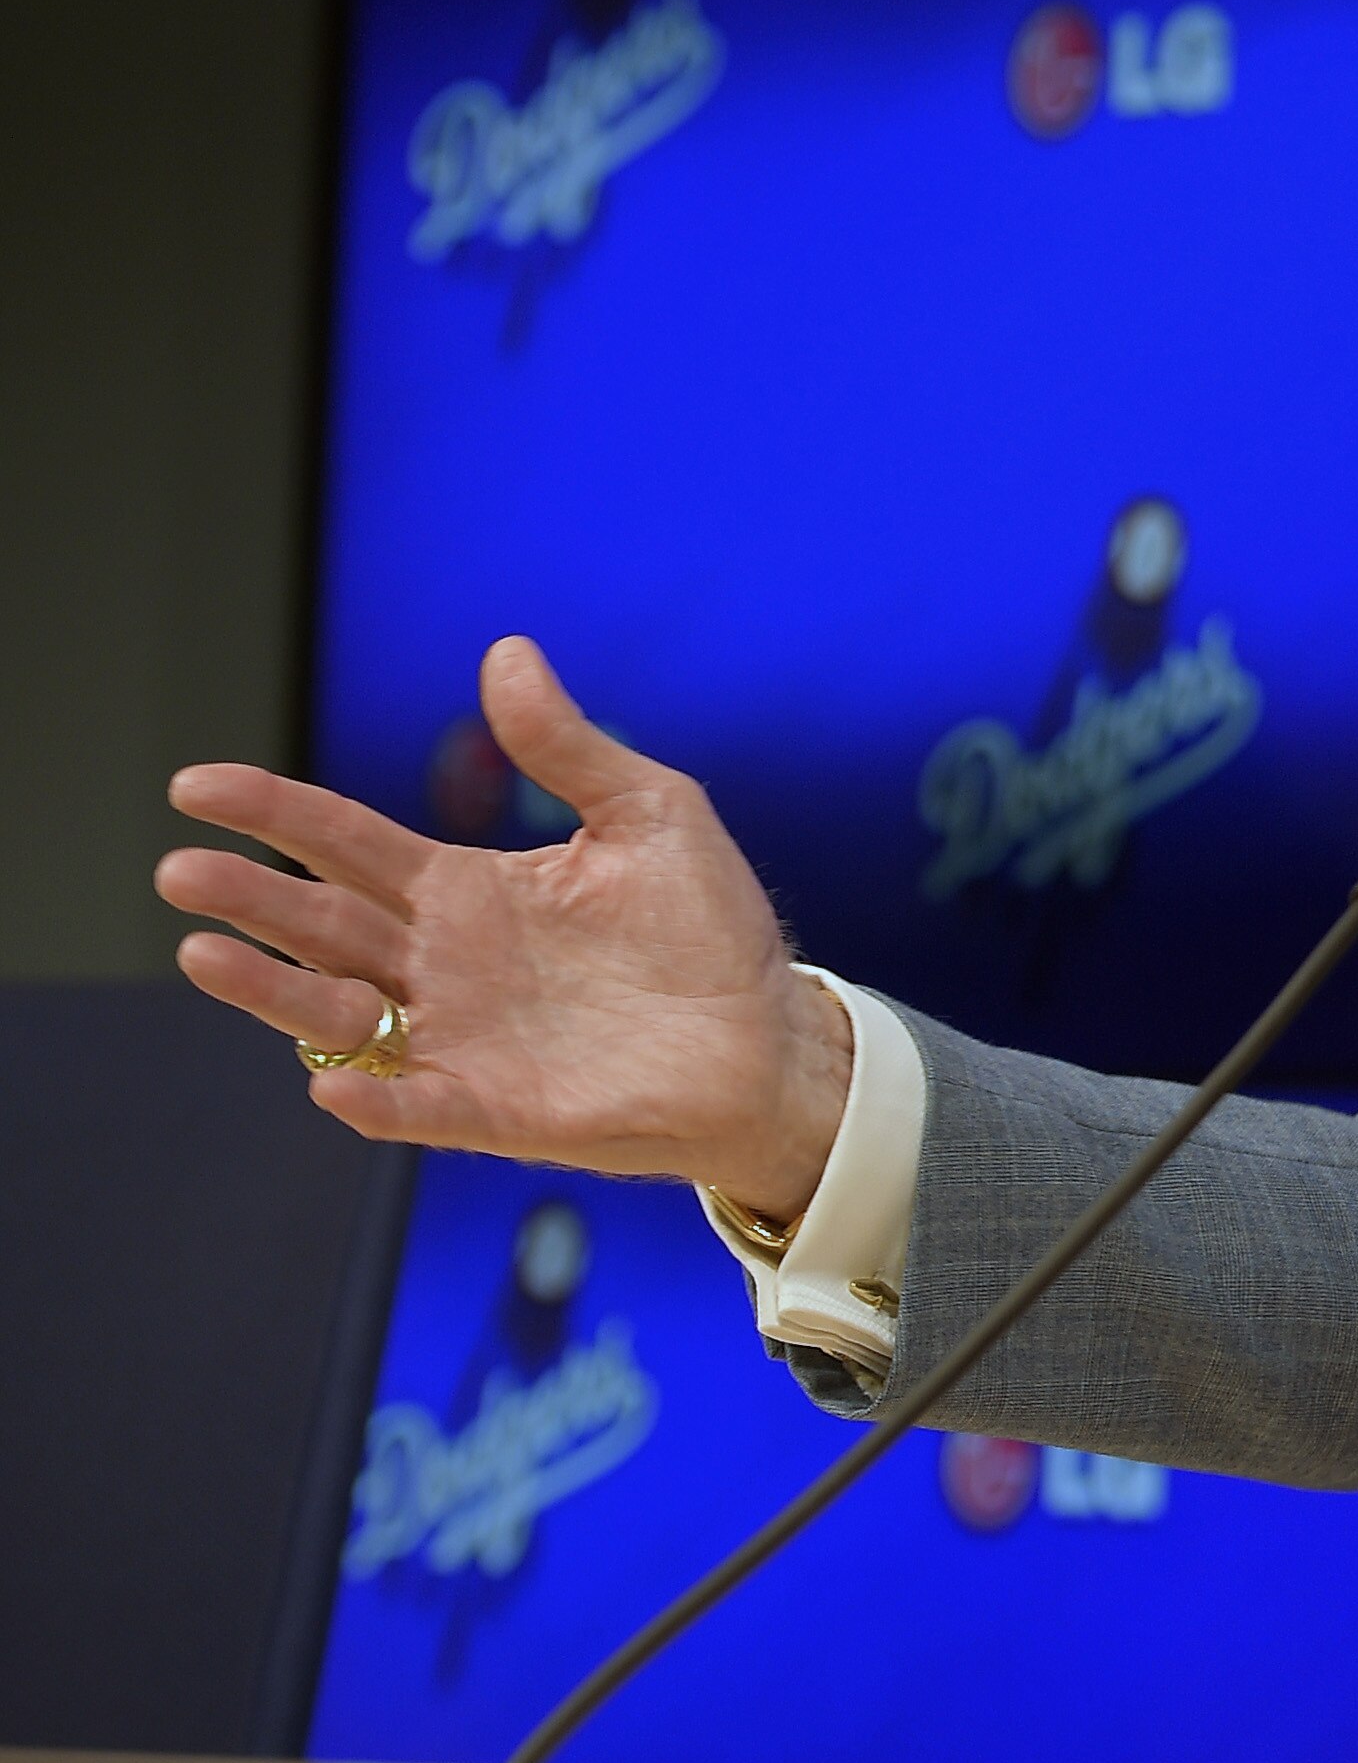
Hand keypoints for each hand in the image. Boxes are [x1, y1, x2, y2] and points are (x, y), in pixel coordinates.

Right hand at [154, 636, 853, 1219]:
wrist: (770, 1036)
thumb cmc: (707, 930)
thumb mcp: (649, 815)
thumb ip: (568, 746)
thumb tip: (506, 652)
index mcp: (466, 890)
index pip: (345, 843)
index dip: (273, 813)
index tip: (195, 786)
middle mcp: (442, 964)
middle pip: (319, 923)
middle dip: (248, 898)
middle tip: (181, 871)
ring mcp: (460, 1039)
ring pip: (338, 1015)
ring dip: (274, 991)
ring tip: (207, 957)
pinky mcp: (497, 1109)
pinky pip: (416, 1105)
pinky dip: (374, 1096)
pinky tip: (335, 1082)